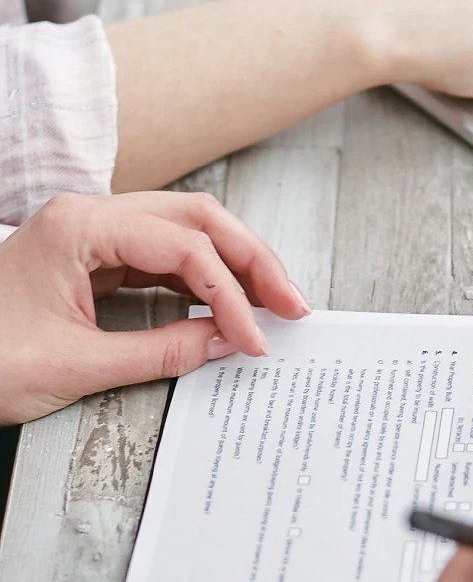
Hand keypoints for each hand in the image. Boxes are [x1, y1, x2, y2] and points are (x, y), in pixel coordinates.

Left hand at [0, 192, 309, 424]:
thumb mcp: (74, 366)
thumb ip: (161, 352)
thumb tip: (227, 342)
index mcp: (81, 227)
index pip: (184, 247)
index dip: (230, 293)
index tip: (255, 337)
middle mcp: (94, 215)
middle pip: (199, 218)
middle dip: (252, 260)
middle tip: (290, 302)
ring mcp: (98, 231)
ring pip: (189, 230)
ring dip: (236, 265)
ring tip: (272, 301)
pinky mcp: (101, 254)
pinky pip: (169, 255)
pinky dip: (207, 278)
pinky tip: (229, 301)